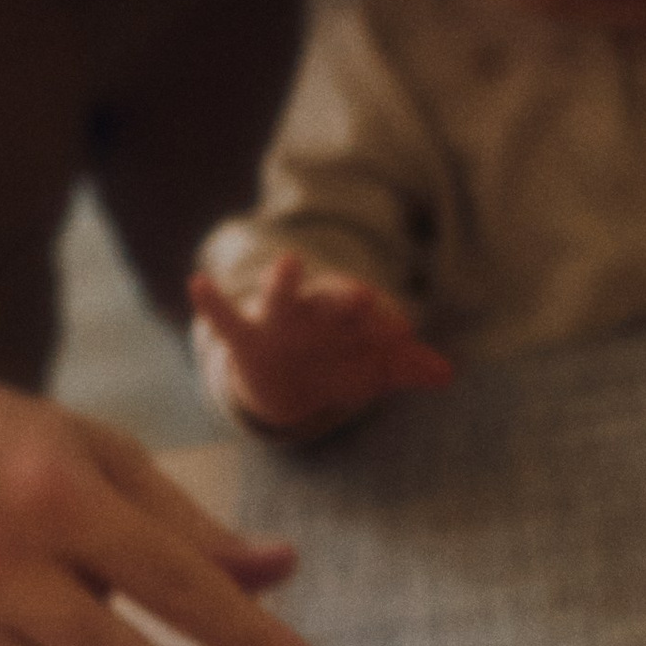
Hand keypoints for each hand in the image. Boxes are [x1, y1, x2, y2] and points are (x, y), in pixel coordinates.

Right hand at [189, 254, 453, 434]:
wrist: (284, 383)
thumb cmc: (335, 364)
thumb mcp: (370, 370)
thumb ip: (405, 368)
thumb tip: (447, 374)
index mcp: (348, 315)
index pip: (373, 315)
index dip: (386, 324)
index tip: (403, 334)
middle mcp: (314, 311)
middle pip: (333, 300)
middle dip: (346, 298)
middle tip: (363, 295)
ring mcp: (278, 320)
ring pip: (281, 296)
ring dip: (285, 281)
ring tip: (287, 261)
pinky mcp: (245, 337)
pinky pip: (225, 318)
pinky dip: (211, 302)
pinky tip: (198, 282)